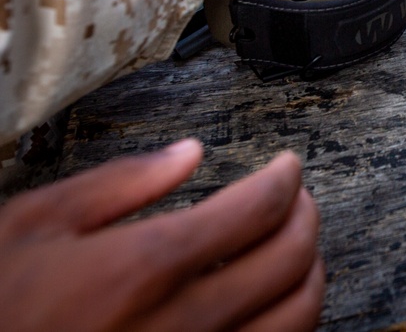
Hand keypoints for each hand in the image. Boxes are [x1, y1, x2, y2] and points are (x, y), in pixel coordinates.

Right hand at [0, 140, 323, 331]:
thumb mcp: (33, 227)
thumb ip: (119, 184)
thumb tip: (187, 153)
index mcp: (142, 267)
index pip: (255, 210)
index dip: (284, 179)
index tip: (287, 167)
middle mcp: (181, 324)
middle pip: (288, 260)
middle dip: (306, 217)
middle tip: (297, 198)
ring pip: (296, 319)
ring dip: (310, 274)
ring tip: (297, 249)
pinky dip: (289, 325)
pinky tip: (274, 306)